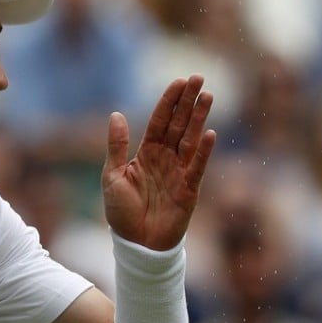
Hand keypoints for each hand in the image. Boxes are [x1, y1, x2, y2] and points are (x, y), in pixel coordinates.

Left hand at [102, 75, 215, 249]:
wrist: (136, 244)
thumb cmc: (121, 213)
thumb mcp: (112, 176)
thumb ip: (116, 146)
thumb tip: (116, 114)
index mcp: (145, 154)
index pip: (159, 121)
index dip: (169, 102)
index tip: (179, 81)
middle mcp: (164, 159)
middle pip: (178, 124)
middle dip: (188, 102)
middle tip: (199, 78)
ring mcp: (179, 173)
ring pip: (190, 139)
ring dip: (199, 118)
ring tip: (208, 96)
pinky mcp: (189, 190)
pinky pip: (197, 167)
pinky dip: (203, 151)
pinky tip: (209, 133)